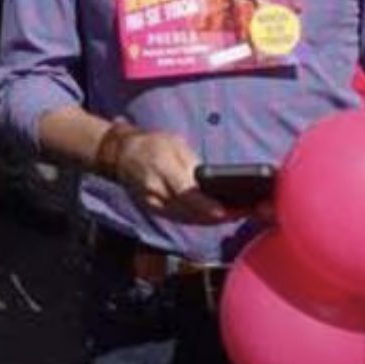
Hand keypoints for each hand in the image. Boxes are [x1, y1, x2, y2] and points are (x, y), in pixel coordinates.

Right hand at [105, 127, 231, 225]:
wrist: (123, 154)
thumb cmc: (153, 144)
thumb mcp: (175, 143)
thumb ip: (192, 163)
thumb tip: (212, 182)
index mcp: (163, 169)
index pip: (186, 193)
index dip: (205, 205)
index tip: (224, 212)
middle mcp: (156, 190)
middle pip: (188, 210)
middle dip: (215, 215)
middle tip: (241, 213)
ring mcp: (153, 204)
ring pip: (185, 218)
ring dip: (209, 220)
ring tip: (233, 215)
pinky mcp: (153, 210)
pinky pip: (179, 218)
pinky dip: (197, 219)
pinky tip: (214, 217)